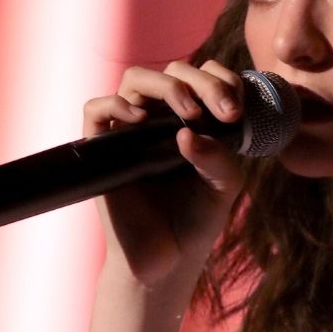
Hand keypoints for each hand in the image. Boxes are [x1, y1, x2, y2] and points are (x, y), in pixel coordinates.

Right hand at [82, 60, 245, 290]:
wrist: (169, 260)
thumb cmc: (196, 218)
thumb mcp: (224, 186)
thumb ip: (219, 157)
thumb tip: (187, 134)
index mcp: (192, 118)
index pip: (203, 75)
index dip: (222, 80)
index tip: (237, 111)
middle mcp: (160, 117)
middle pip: (173, 71)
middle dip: (204, 82)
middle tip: (224, 112)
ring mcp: (129, 131)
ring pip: (136, 79)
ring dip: (167, 86)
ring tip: (190, 113)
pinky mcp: (101, 149)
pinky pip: (95, 109)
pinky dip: (115, 104)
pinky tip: (141, 119)